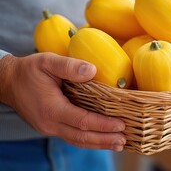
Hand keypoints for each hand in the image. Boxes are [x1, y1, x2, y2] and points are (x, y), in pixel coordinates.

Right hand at [0, 52, 125, 150]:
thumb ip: (69, 66)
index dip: (103, 124)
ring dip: (99, 143)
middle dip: (105, 139)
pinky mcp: (51, 126)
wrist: (8, 82)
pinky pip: (73, 137)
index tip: (120, 124)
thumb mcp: (47, 61)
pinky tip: (101, 139)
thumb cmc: (29, 70)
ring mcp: (50, 127)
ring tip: (118, 144)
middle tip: (124, 140)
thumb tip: (92, 70)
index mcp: (51, 108)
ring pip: (78, 140)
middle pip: (82, 136)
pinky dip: (89, 140)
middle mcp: (50, 123)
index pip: (82, 121)